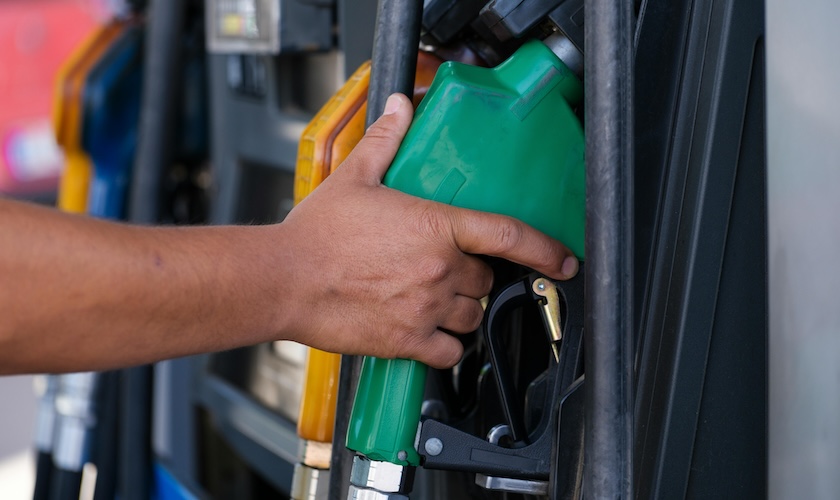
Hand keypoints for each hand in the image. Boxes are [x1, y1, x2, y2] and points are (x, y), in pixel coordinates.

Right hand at [279, 93, 578, 368]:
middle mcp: (439, 270)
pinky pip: (449, 351)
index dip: (546, 249)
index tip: (564, 260)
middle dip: (475, 274)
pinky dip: (447, 345)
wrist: (284, 280)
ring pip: (473, 314)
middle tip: (446, 268)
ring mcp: (427, 308)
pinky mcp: (408, 340)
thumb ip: (386, 141)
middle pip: (487, 278)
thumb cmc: (316, 234)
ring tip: (437, 297)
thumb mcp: (354, 177)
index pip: (507, 235)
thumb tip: (400, 107)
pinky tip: (429, 331)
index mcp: (435, 227)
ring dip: (464, 307)